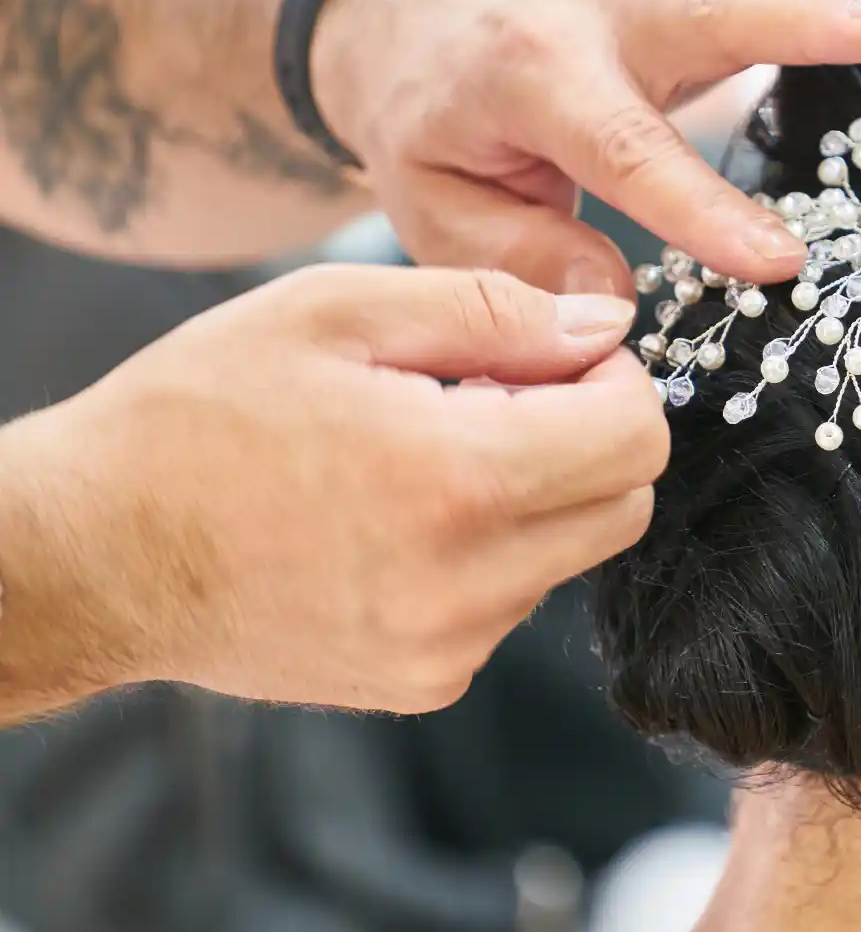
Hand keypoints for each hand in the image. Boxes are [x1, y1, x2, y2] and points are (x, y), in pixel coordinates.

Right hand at [0, 265, 662, 713]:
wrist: (90, 554)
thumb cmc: (195, 416)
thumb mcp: (335, 311)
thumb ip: (492, 311)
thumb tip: (604, 326)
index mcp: (458, 481)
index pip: (637, 436)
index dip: (616, 377)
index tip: (558, 353)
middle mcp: (468, 584)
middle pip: (624, 504)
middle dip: (589, 436)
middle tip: (493, 394)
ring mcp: (448, 647)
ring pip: (569, 554)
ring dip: (535, 495)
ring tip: (425, 453)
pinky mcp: (423, 683)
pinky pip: (510, 603)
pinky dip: (487, 552)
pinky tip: (399, 517)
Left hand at [309, 0, 860, 296]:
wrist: (406, 19)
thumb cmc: (430, 127)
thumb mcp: (437, 208)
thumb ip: (521, 258)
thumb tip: (613, 306)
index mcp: (534, 80)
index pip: (626, 150)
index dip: (700, 206)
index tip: (778, 260)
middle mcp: (603, 12)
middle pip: (716, 11)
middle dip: (807, 18)